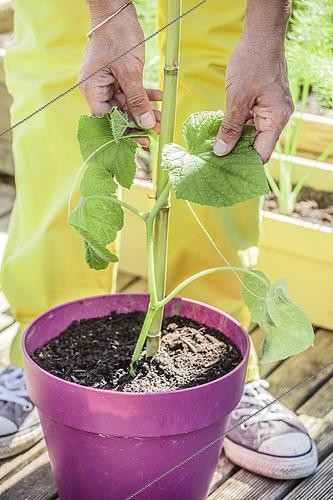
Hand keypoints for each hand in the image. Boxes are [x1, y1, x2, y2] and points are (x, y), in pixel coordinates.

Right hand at [79, 2, 161, 142]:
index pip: (105, 119)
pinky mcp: (116, 75)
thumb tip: (145, 124)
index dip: (123, 130)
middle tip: (156, 128)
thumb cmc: (117, 36)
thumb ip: (137, 100)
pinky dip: (143, 94)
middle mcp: (96, 88)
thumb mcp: (130, 71)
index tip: (141, 138)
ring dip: (144, 109)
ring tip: (161, 116)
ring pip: (126, 103)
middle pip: (117, 113)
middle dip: (138, 120)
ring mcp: (106, 81)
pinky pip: (130, 91)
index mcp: (92, 89)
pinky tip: (159, 97)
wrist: (116, 8)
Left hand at [214, 34, 293, 162]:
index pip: (262, 153)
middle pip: (257, 144)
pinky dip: (237, 126)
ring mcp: (271, 110)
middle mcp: (277, 117)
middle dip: (237, 151)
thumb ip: (230, 127)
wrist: (260, 36)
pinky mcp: (263, 104)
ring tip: (214, 147)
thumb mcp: (237, 98)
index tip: (225, 168)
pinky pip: (250, 121)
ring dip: (234, 138)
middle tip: (215, 159)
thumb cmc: (252, 62)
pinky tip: (221, 130)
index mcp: (276, 119)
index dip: (245, 163)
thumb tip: (221, 151)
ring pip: (251, 133)